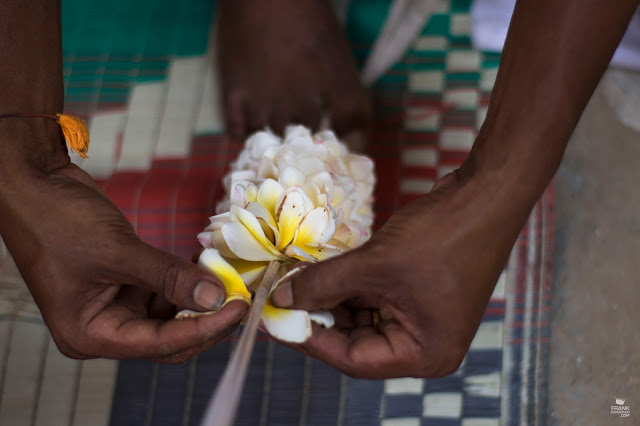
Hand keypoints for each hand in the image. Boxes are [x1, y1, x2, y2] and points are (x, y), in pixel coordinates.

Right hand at [0, 162, 247, 362]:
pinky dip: (186, 280)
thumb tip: (216, 298)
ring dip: (200, 297)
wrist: (37, 185)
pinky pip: (165, 291)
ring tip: (229, 275)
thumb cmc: (59, 221)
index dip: (204, 329)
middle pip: (169, 338)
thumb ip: (168, 277)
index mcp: (90, 334)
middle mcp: (104, 327)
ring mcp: (116, 305)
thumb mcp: (117, 251)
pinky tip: (206, 264)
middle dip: (207, 318)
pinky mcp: (126, 284)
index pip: (160, 345)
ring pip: (171, 315)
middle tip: (242, 296)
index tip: (239, 309)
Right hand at [217, 0, 370, 149]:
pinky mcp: (233, 93)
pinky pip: (239, 131)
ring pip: (273, 136)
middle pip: (309, 132)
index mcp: (332, 80)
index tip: (347, 141)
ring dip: (276, 133)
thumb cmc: (304, 10)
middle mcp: (300, 97)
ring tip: (274, 120)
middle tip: (303, 121)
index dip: (353, 137)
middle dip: (310, 131)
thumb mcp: (337, 46)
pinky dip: (245, 131)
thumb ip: (347, 89)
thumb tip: (352, 129)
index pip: (352, 122)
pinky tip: (251, 119)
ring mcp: (263, 99)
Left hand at [271, 167, 529, 377]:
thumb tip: (281, 299)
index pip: (353, 359)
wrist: (485, 195)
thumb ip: (324, 283)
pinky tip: (320, 268)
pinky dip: (347, 283)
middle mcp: (423, 344)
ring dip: (329, 296)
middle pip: (355, 339)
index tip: (274, 321)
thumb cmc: (442, 236)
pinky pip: (372, 296)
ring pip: (360, 315)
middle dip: (317, 315)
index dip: (309, 339)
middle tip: (278, 298)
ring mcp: (420, 317)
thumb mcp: (375, 263)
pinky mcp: (415, 293)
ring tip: (294, 279)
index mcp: (423, 353)